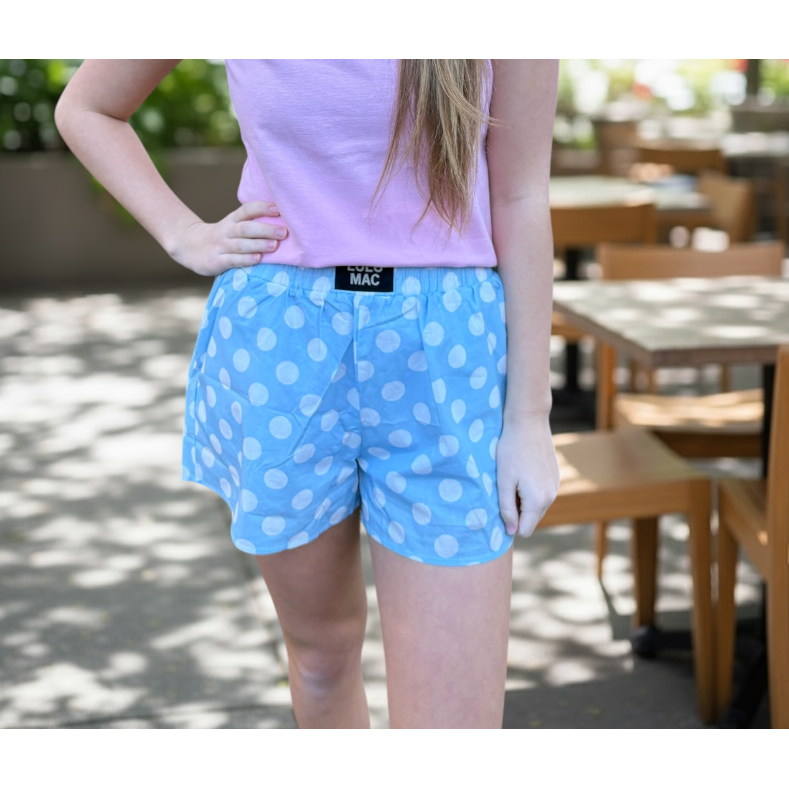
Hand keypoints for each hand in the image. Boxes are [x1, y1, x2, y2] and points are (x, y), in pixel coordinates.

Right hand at [169, 201, 287, 276]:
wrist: (189, 246)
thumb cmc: (221, 237)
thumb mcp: (232, 226)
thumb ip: (251, 224)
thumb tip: (282, 222)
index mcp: (231, 220)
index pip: (247, 210)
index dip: (262, 208)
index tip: (278, 209)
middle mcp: (226, 231)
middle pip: (246, 228)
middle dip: (266, 229)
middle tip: (284, 232)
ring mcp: (220, 246)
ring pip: (240, 244)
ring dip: (258, 244)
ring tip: (275, 246)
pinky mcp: (216, 261)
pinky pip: (232, 259)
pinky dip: (246, 260)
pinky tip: (258, 259)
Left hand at [496, 412, 559, 537]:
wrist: (529, 422)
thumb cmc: (511, 451)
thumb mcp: (503, 481)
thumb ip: (507, 509)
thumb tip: (512, 530)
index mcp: (537, 501)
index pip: (525, 530)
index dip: (511, 524)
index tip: (500, 507)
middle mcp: (551, 497)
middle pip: (532, 519)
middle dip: (518, 512)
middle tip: (505, 490)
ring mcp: (556, 486)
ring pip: (538, 506)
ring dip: (525, 500)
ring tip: (514, 479)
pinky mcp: (556, 476)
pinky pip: (543, 493)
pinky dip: (532, 490)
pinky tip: (523, 471)